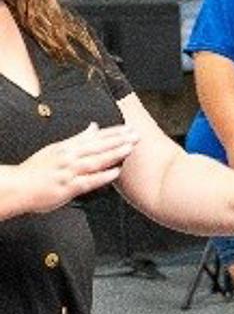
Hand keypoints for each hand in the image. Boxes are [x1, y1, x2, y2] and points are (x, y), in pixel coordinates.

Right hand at [13, 123, 138, 213]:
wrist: (17, 187)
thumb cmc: (36, 170)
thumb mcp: (55, 149)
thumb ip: (77, 139)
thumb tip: (94, 127)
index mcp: (66, 147)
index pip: (93, 137)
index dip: (112, 132)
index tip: (128, 127)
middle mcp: (68, 157)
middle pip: (97, 146)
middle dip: (118, 140)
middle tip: (136, 134)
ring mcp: (68, 172)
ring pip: (95, 160)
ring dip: (113, 153)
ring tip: (130, 148)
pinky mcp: (68, 187)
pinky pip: (88, 181)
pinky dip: (103, 176)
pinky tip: (116, 172)